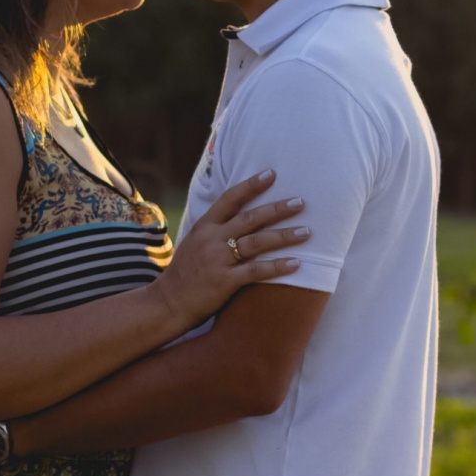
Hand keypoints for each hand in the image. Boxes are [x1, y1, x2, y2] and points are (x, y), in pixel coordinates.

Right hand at [151, 169, 308, 325]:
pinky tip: (297, 263)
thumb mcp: (195, 242)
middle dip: (277, 209)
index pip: (230, 199)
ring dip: (284, 236)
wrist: (169, 301)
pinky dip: (277, 267)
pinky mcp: (225, 281)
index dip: (251, 185)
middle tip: (301, 201)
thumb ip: (215, 229)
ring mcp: (218, 259)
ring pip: (257, 242)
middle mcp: (211, 238)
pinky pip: (256, 271)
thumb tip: (241, 216)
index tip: (271, 174)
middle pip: (249, 218)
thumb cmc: (186, 272)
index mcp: (204, 226)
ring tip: (307, 231)